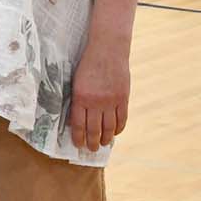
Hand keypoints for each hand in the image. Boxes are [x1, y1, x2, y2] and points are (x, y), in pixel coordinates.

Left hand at [69, 33, 130, 150]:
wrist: (107, 50)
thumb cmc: (88, 64)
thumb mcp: (77, 81)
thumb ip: (78, 99)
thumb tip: (78, 118)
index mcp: (80, 97)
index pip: (78, 124)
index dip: (78, 137)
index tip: (78, 144)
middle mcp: (95, 102)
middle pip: (94, 129)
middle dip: (92, 142)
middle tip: (91, 150)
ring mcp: (111, 101)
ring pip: (109, 127)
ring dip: (105, 138)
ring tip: (102, 144)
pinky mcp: (123, 98)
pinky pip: (121, 119)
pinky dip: (118, 129)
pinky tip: (115, 133)